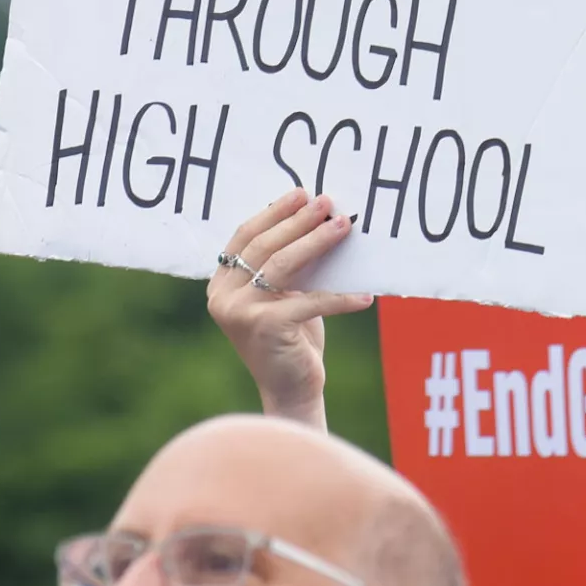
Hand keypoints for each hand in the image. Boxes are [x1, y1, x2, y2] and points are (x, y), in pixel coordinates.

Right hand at [207, 189, 371, 430]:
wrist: (292, 392)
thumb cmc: (292, 340)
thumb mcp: (285, 296)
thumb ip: (286, 266)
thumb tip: (317, 220)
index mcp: (221, 285)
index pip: (245, 237)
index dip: (274, 213)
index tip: (301, 194)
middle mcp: (223, 297)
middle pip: (263, 247)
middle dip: (298, 221)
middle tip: (326, 202)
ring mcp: (240, 312)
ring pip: (282, 266)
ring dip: (316, 243)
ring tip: (343, 226)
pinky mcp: (265, 327)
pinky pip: (309, 302)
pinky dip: (340, 298)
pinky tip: (365, 294)